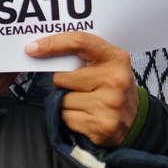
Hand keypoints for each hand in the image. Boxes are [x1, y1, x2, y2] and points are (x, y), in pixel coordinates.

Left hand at [28, 32, 137, 147]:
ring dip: (65, 102)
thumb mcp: (106, 64)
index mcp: (115, 58)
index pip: (78, 42)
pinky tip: (85, 116)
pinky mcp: (102, 125)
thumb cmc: (112, 87)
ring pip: (62, 99)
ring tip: (85, 102)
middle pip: (62, 77)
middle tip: (78, 86)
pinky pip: (66, 117)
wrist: (136, 121)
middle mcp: (115, 80)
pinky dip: (70, 117)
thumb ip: (81, 54)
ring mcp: (109, 104)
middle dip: (62, 82)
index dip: (52, 43)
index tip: (32, 48)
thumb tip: (40, 50)